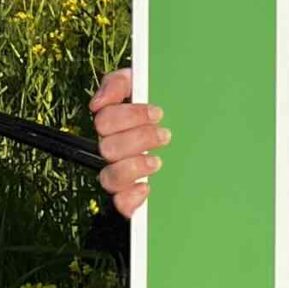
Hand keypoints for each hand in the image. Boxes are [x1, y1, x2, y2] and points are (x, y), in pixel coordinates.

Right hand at [90, 67, 169, 217]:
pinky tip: (146, 189)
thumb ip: (119, 82)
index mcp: (113, 124)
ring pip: (109, 178)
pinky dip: (130, 199)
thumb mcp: (142, 84)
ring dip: (133, 168)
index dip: (129, 116)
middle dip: (138, 140)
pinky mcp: (132, 196)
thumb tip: (97, 103)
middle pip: (108, 148)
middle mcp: (113, 150)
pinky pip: (120, 205)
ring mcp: (122, 174)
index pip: (104, 120)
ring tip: (157, 162)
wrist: (191, 127)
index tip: (158, 113)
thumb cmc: (162, 104)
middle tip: (165, 135)